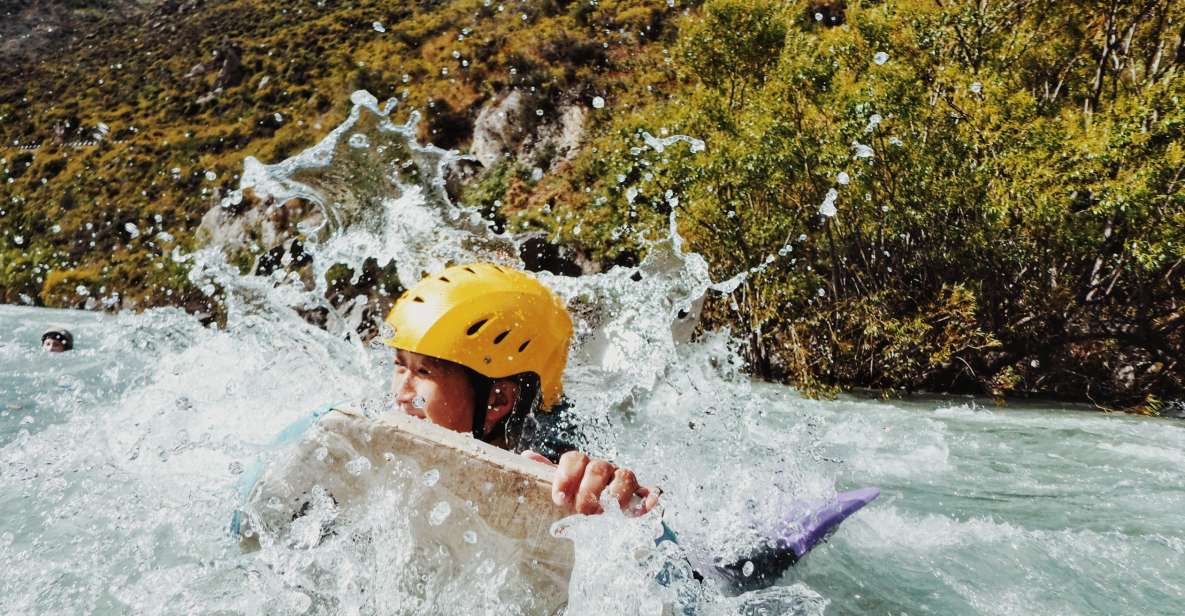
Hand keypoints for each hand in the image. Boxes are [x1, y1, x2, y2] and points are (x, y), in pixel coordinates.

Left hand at [522, 450, 659, 515]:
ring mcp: (622, 480)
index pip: (574, 458)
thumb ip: (543, 473)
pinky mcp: (638, 495)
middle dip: (589, 490)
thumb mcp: (557, 487)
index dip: (566, 476)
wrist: (591, 511)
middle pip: (598, 468)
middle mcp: (603, 468)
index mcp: (581, 464)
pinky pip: (648, 491)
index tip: (558, 498)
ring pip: (625, 476)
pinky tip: (641, 510)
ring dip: (615, 495)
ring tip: (606, 513)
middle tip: (581, 511)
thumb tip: (527, 456)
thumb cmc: (572, 497)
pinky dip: (648, 498)